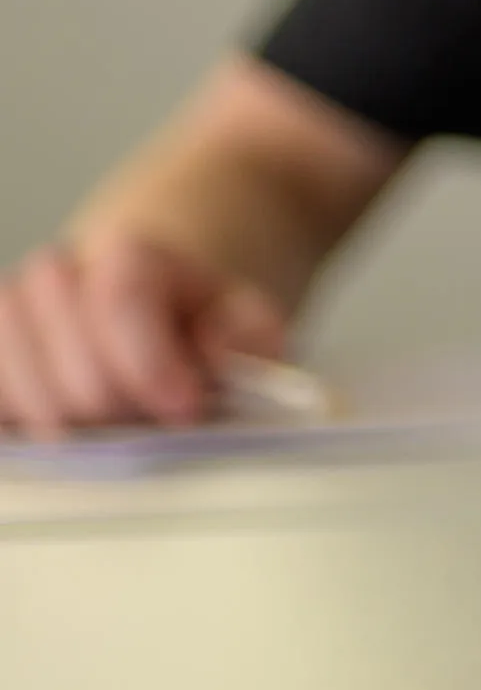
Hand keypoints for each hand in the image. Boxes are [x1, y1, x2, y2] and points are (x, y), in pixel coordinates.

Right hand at [0, 223, 293, 440]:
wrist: (150, 314)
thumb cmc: (195, 327)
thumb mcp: (245, 323)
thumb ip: (247, 334)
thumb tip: (216, 354)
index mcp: (128, 255)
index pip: (121, 300)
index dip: (152, 365)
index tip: (184, 407)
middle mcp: (56, 272)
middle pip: (71, 362)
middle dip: (117, 409)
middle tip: (148, 426)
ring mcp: (10, 311)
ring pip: (15, 383)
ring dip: (65, 425)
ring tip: (106, 432)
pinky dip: (17, 424)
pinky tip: (58, 434)